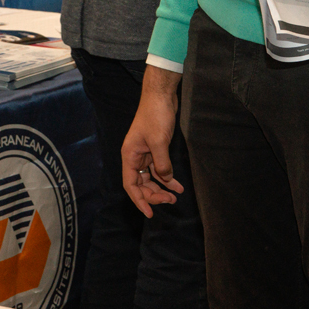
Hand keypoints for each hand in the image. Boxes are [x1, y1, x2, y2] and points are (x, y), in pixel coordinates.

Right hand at [122, 66, 184, 217]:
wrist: (161, 95)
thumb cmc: (155, 115)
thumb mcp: (159, 141)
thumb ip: (162, 164)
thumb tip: (166, 179)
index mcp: (130, 155)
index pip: (130, 184)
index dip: (139, 200)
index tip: (149, 213)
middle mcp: (135, 156)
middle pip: (141, 183)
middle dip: (154, 194)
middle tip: (170, 201)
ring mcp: (145, 153)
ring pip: (150, 177)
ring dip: (162, 187)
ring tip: (175, 197)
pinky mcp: (155, 149)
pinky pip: (159, 168)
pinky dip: (168, 177)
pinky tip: (178, 185)